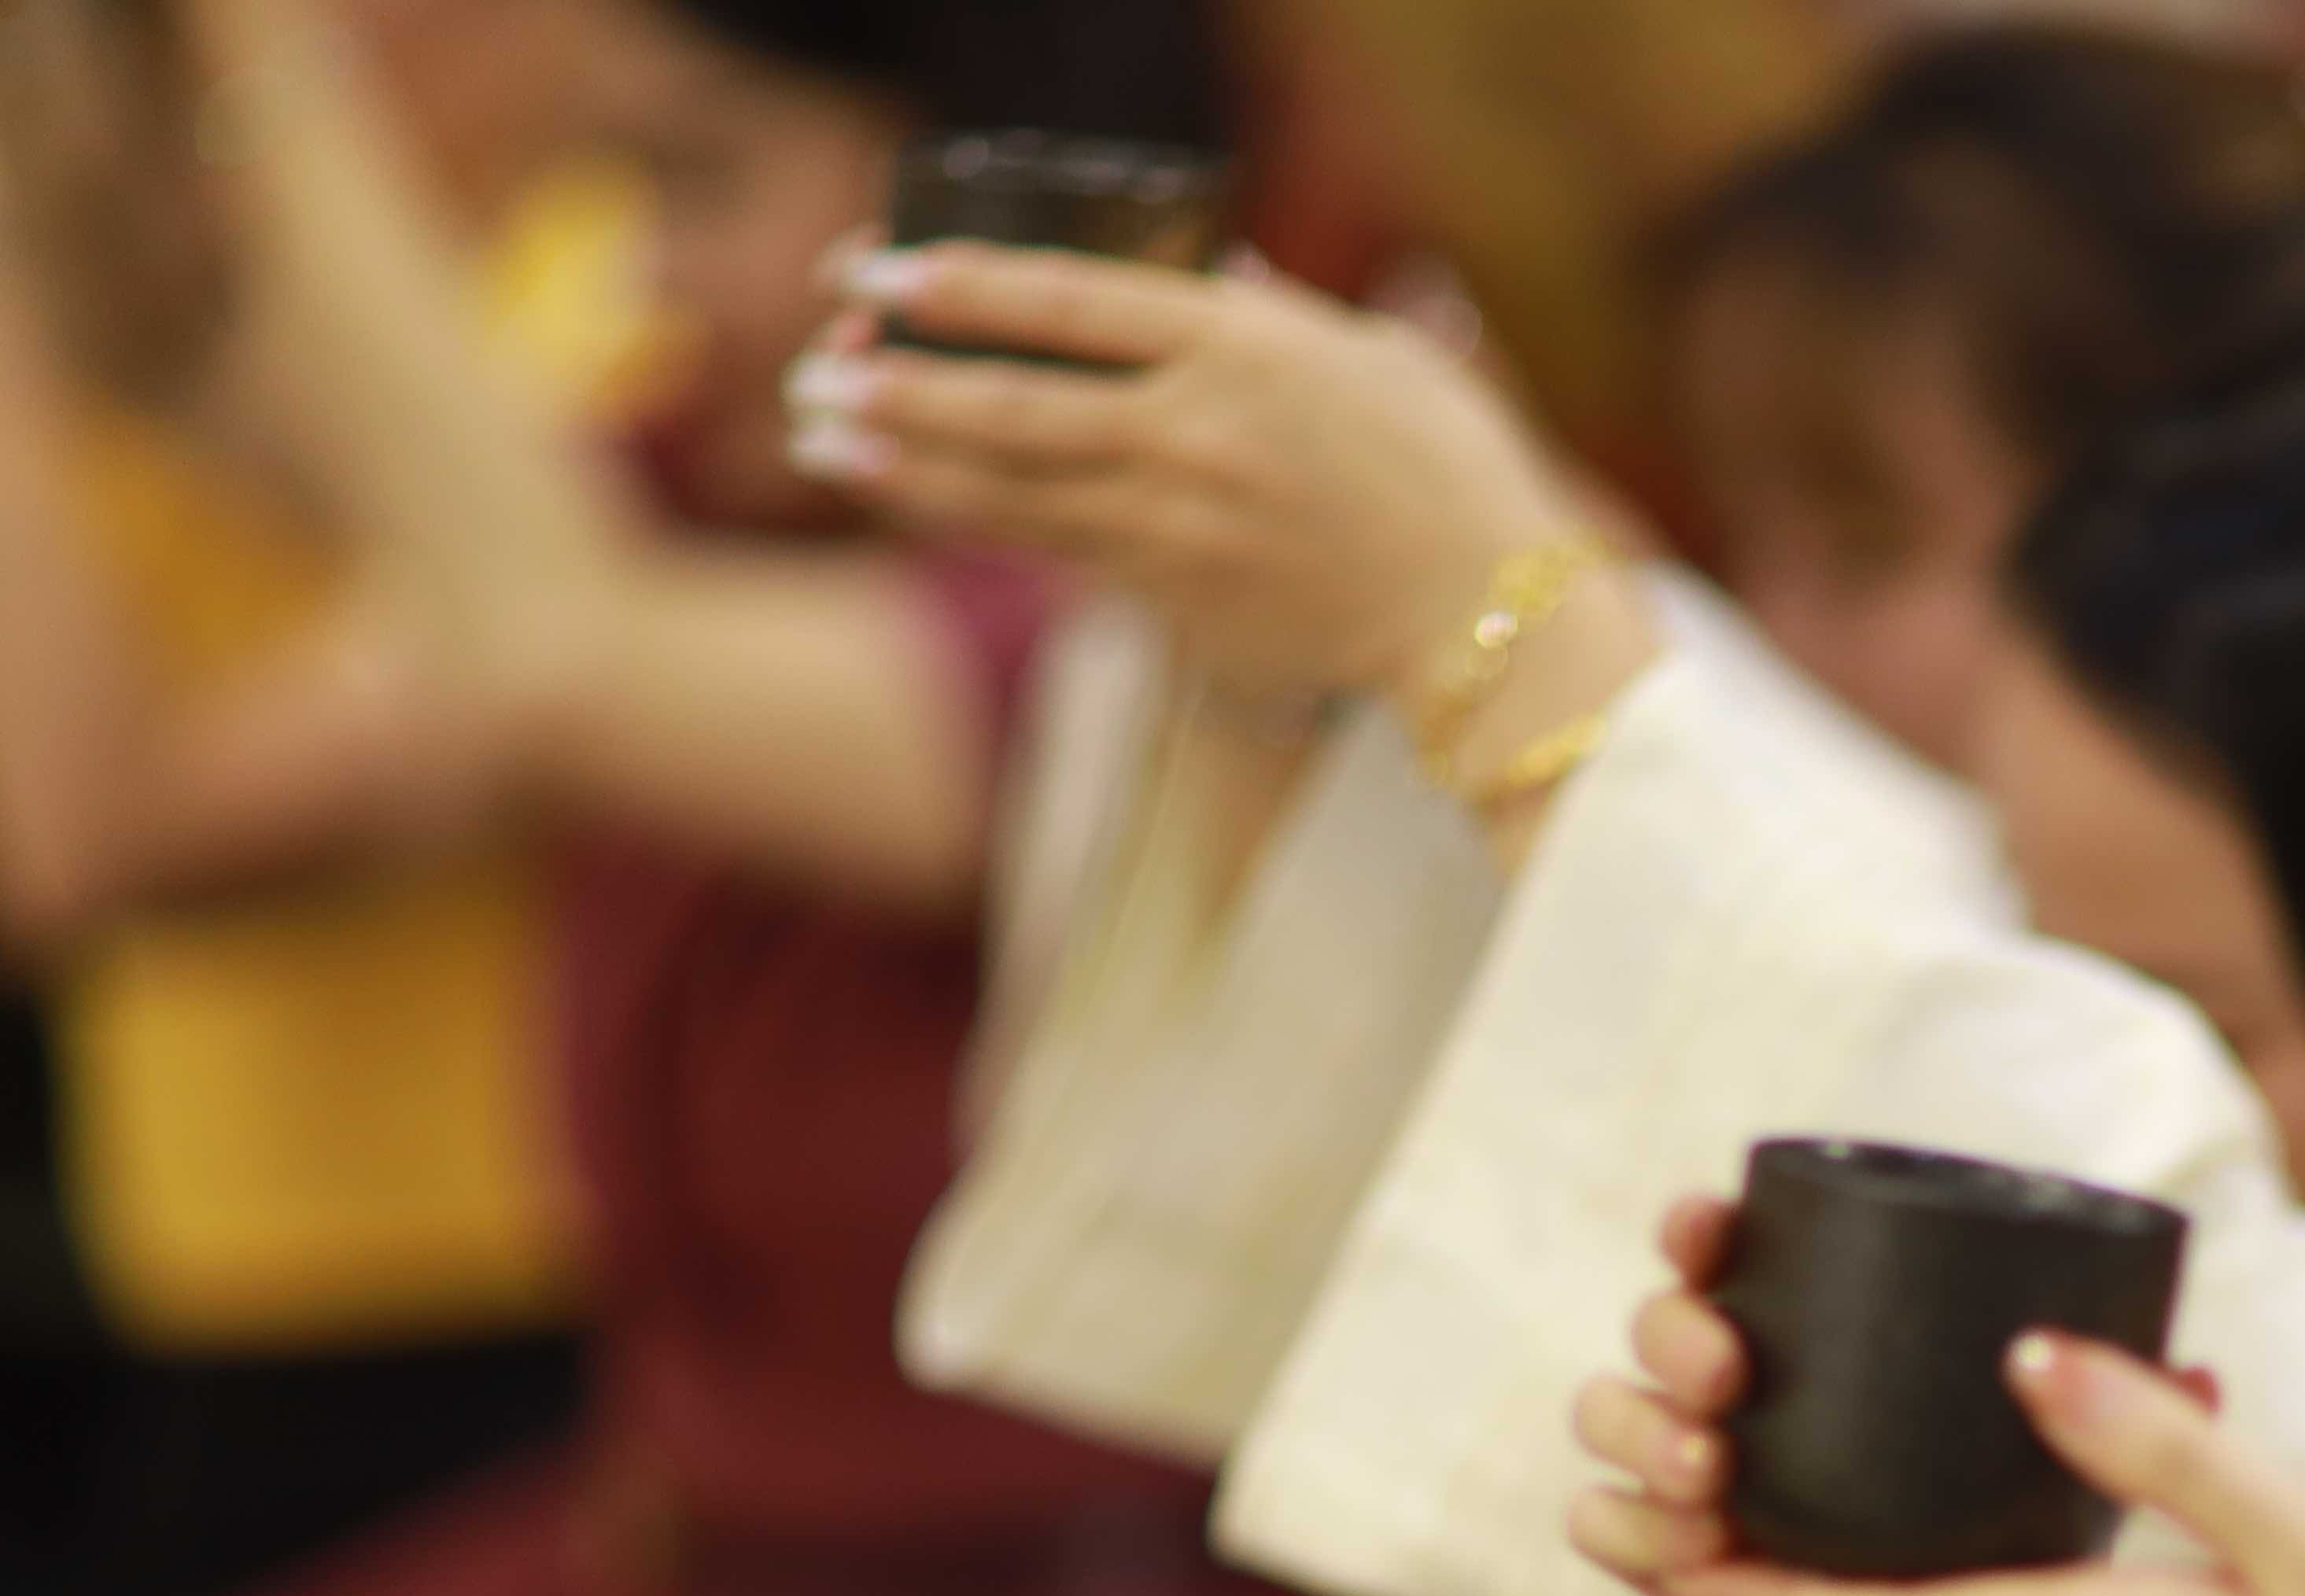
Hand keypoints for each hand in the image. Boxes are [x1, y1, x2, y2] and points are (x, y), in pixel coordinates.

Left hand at [784, 250, 1582, 705]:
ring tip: (820, 436)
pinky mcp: (1174, 596)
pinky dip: (973, 520)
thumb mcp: (1371, 358)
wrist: (1486, 613)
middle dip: (900, 380)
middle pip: (1010, 400)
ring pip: (1009, 487)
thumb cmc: (1446, 471)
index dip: (960, 285)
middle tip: (818, 362)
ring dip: (903, 461)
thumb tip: (1215, 277)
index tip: (881, 273)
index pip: (1068, 302)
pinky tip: (909, 497)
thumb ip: (1278, 315)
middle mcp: (1193, 429)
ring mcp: (1177, 520)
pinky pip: (1051, 549)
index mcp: (1240, 346)